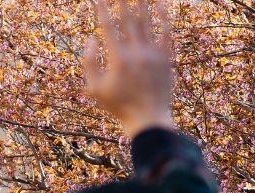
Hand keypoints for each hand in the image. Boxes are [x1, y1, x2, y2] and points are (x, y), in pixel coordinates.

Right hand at [82, 0, 175, 136]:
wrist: (148, 119)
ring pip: (146, 21)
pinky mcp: (165, 58)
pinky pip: (166, 32)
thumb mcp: (95, 89)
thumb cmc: (119, 106)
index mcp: (117, 58)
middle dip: (122, 1)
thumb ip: (89, 63)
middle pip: (128, 19)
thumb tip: (91, 38)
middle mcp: (135, 52)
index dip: (102, 9)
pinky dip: (163, 16)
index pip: (108, 26)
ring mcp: (152, 53)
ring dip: (142, 3)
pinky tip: (161, 3)